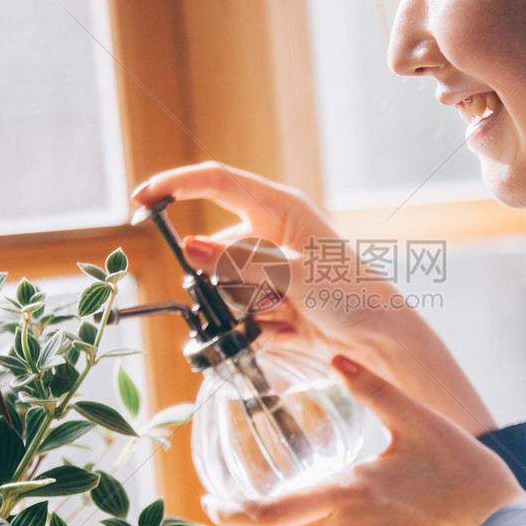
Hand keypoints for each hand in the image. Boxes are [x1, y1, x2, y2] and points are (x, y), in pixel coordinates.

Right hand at [133, 162, 496, 434]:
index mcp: (281, 208)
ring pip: (224, 287)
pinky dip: (258, 328)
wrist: (385, 344)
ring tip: (290, 316)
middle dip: (227, 279)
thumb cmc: (354, 297)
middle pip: (217, 249)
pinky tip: (293, 332)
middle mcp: (272, 233)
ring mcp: (270, 270)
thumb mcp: (295, 276)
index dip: (176, 185)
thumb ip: (240, 263)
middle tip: (270, 297)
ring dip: (247, 308)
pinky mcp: (271, 302)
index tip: (140, 201)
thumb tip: (191, 247)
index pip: (217, 182)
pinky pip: (239, 315)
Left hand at [201, 356, 525, 525]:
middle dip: (256, 520)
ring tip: (300, 504)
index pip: (263, 518)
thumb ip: (373, 390)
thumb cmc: (466, 481)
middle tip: (253, 497)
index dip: (229, 514)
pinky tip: (351, 521)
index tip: (212, 504)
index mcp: (343, 499)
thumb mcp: (420, 423)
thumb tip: (337, 361)